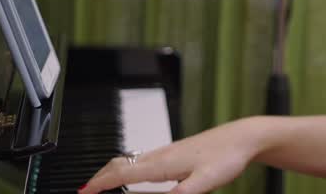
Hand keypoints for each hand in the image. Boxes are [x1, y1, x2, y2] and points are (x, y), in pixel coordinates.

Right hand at [80, 118, 266, 193]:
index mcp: (163, 163)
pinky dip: (126, 169)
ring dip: (110, 173)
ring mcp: (166, 152)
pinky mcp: (173, 153)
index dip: (99, 184)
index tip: (83, 192)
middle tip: (85, 190)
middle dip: (99, 178)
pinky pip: (140, 161)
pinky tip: (131, 177)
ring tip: (100, 185)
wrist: (242, 137)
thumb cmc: (226, 155)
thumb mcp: (204, 182)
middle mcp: (160, 155)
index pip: (122, 174)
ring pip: (129, 161)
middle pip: (119, 164)